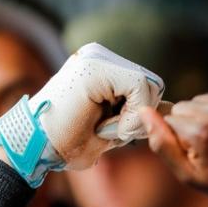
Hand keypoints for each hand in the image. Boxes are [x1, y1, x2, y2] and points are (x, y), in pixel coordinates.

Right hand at [28, 42, 164, 169]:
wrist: (35, 149)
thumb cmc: (70, 142)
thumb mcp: (115, 127)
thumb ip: (140, 114)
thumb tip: (172, 107)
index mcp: (103, 68)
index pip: (148, 86)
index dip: (142, 114)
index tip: (115, 130)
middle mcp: (100, 57)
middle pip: (151, 84)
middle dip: (139, 114)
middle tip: (109, 130)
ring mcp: (96, 57)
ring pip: (148, 86)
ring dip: (133, 117)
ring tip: (102, 128)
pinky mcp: (95, 66)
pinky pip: (139, 88)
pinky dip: (130, 116)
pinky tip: (104, 126)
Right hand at [139, 88, 207, 206]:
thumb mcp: (189, 175)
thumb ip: (161, 144)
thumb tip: (144, 112)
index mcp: (200, 131)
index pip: (168, 120)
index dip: (179, 139)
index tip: (196, 153)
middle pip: (183, 107)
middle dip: (190, 125)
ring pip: (201, 101)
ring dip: (207, 116)